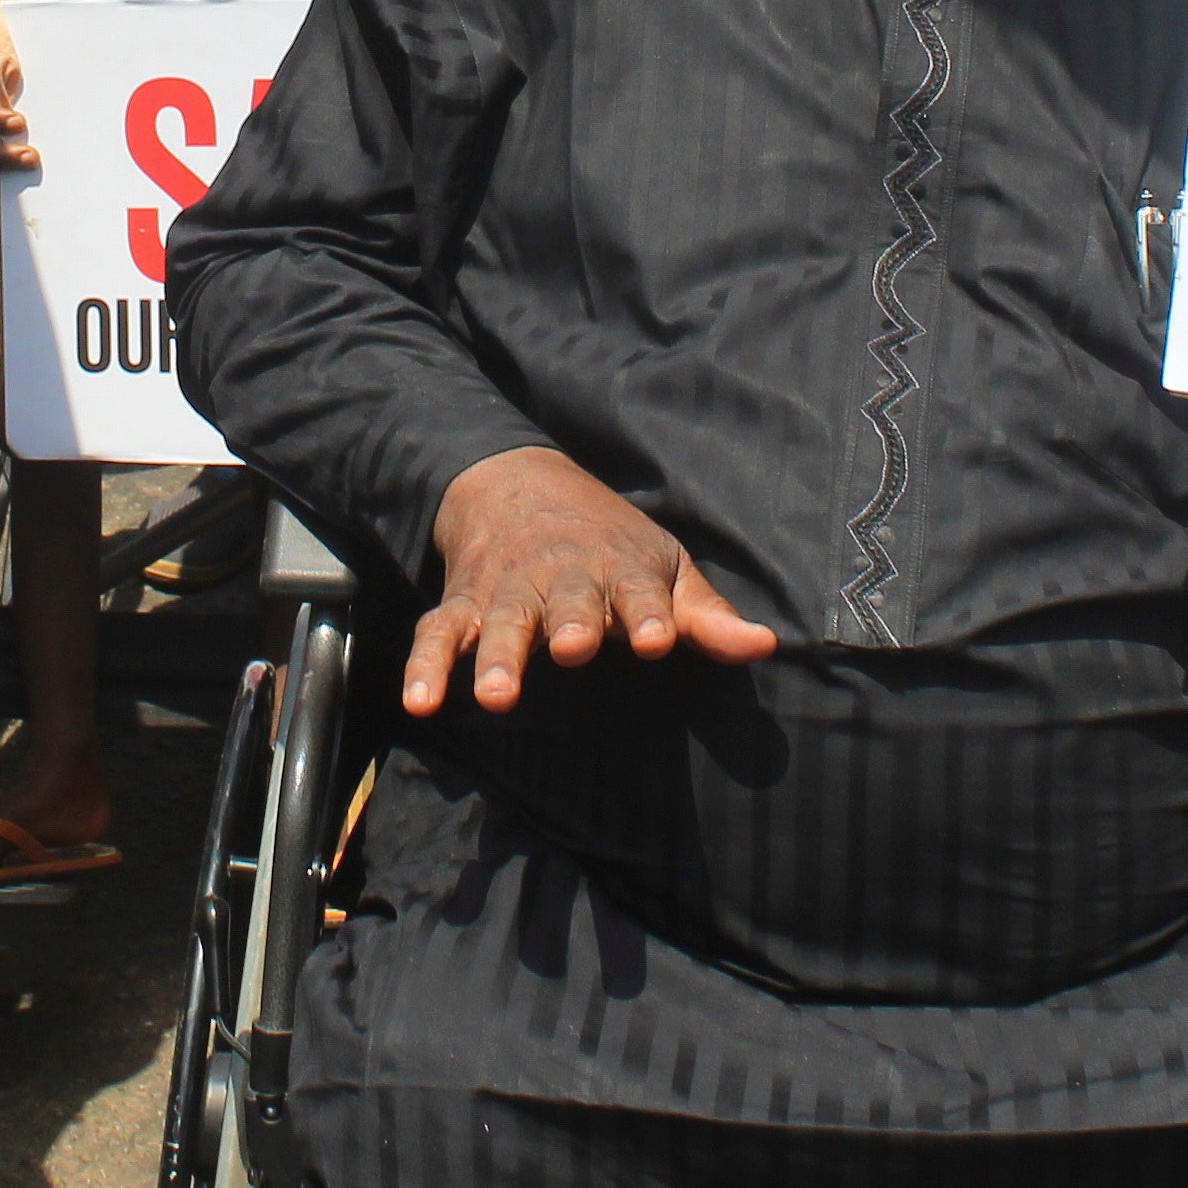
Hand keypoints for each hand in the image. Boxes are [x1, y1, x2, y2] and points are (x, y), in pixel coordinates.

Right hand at [400, 443, 776, 716]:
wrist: (517, 484)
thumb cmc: (610, 543)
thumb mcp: (663, 566)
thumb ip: (706, 616)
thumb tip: (766, 648)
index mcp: (620, 569)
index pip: (639, 591)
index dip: (648, 614)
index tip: (657, 640)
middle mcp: (562, 579)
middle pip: (566, 602)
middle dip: (569, 622)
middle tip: (573, 647)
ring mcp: (509, 591)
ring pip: (503, 623)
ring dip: (500, 657)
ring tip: (497, 695)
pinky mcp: (465, 604)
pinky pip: (440, 634)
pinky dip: (426, 666)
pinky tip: (421, 703)